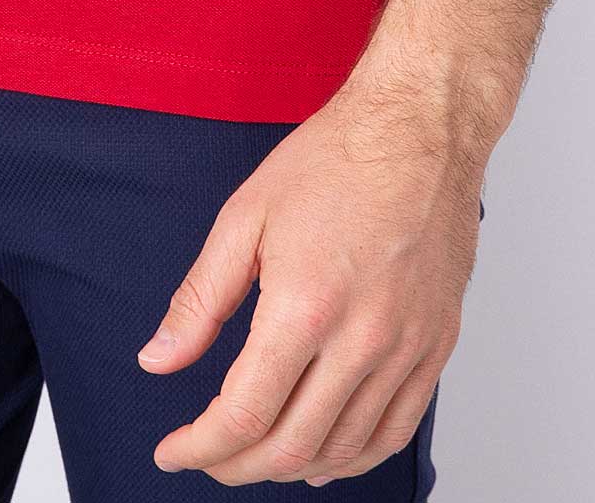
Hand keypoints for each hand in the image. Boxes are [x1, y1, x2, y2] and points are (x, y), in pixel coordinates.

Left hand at [136, 77, 484, 483]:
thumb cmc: (335, 161)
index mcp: (304, 306)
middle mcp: (361, 340)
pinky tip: (323, 453)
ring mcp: (406, 349)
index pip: (243, 415)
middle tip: (207, 456)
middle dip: (236, 466)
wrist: (420, 128)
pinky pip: (395, 432)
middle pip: (290, 446)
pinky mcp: (437, 347)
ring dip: (290, 467)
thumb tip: (158, 360)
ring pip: (343, 450)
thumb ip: (200, 299)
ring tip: (255, 456)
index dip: (199, 447)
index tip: (172, 451)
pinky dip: (352, 457)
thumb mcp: (246, 217)